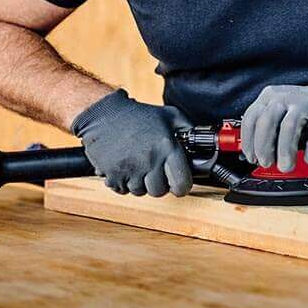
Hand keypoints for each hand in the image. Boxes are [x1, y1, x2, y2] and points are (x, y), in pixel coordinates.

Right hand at [71, 89, 192, 196]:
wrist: (104, 115)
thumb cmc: (137, 115)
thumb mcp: (170, 115)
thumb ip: (189, 128)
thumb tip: (203, 141)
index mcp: (166, 147)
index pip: (182, 183)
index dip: (182, 185)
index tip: (180, 182)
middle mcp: (149, 161)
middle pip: (160, 191)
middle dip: (160, 183)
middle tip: (155, 169)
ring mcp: (130, 170)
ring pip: (141, 192)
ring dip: (141, 182)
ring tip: (138, 164)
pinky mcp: (112, 176)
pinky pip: (123, 190)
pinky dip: (124, 182)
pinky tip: (126, 166)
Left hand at [240, 81, 307, 171]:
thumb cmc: (297, 111)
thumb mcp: (276, 112)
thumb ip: (263, 129)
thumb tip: (254, 155)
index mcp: (269, 96)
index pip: (251, 118)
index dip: (249, 142)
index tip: (252, 158)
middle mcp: (285, 97)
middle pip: (267, 121)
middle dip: (263, 147)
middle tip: (266, 163)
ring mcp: (305, 103)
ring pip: (289, 127)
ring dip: (285, 151)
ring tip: (286, 165)